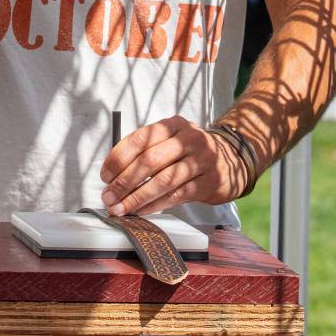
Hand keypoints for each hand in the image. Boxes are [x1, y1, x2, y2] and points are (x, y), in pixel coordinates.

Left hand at [99, 115, 247, 215]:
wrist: (231, 160)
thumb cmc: (189, 152)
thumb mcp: (171, 140)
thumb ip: (146, 150)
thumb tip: (112, 175)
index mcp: (172, 124)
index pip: (140, 139)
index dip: (119, 158)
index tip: (104, 175)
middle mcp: (188, 139)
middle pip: (150, 161)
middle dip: (125, 181)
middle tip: (108, 197)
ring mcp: (201, 160)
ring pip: (163, 180)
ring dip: (137, 197)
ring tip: (120, 208)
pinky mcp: (209, 182)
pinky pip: (177, 195)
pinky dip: (155, 205)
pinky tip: (141, 211)